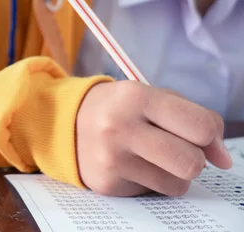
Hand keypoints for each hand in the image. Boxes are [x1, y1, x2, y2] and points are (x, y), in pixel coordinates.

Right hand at [76, 81, 231, 196]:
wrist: (66, 123)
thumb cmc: (120, 108)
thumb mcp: (153, 97)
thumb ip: (193, 117)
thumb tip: (223, 159)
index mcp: (136, 97)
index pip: (200, 126)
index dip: (210, 135)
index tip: (200, 135)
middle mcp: (120, 128)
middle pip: (191, 162)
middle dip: (194, 159)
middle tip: (177, 148)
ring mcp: (111, 159)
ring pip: (177, 184)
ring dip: (174, 174)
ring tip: (154, 157)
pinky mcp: (106, 183)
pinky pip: (154, 193)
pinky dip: (151, 181)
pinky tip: (133, 165)